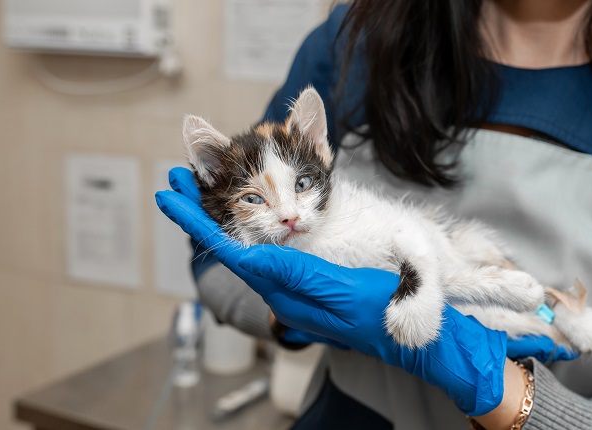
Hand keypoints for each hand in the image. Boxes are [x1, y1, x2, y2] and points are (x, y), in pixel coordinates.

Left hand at [156, 167, 575, 415]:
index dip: (200, 220)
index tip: (170, 195)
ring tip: (202, 193)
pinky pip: (271, 259)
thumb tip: (247, 259)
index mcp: (289, 292)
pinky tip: (250, 226)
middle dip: (202, 214)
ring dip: (224, 222)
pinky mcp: (313, 289)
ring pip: (249, 251)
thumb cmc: (387, 312)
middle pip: (233, 247)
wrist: (421, 339)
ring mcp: (299, 293)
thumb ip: (294, 275)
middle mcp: (286, 293)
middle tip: (175, 181)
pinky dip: (251, 235)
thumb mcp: (342, 290)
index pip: (233, 250)